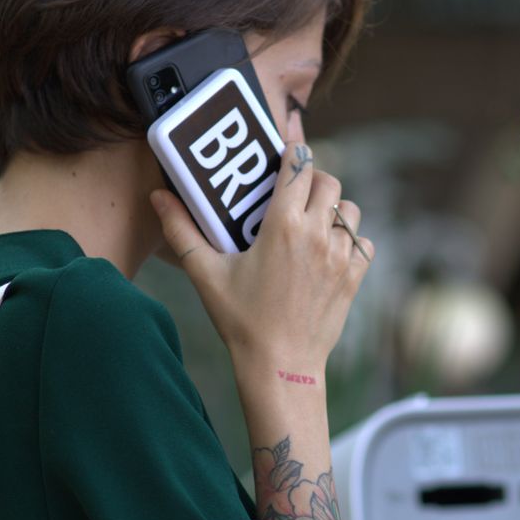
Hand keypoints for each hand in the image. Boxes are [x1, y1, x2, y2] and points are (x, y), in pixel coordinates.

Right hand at [150, 144, 373, 375]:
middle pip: (329, 182)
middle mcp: (317, 234)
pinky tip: (329, 251)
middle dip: (313, 180)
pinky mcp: (354, 277)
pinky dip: (350, 240)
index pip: (300, 166)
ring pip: (350, 210)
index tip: (285, 153)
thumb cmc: (241, 320)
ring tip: (312, 222)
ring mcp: (340, 256)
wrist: (280, 366)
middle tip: (294, 192)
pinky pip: (363, 242)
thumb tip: (157, 196)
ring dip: (333, 209)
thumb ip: (181, 231)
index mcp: (283, 225)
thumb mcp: (205, 274)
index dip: (294, 153)